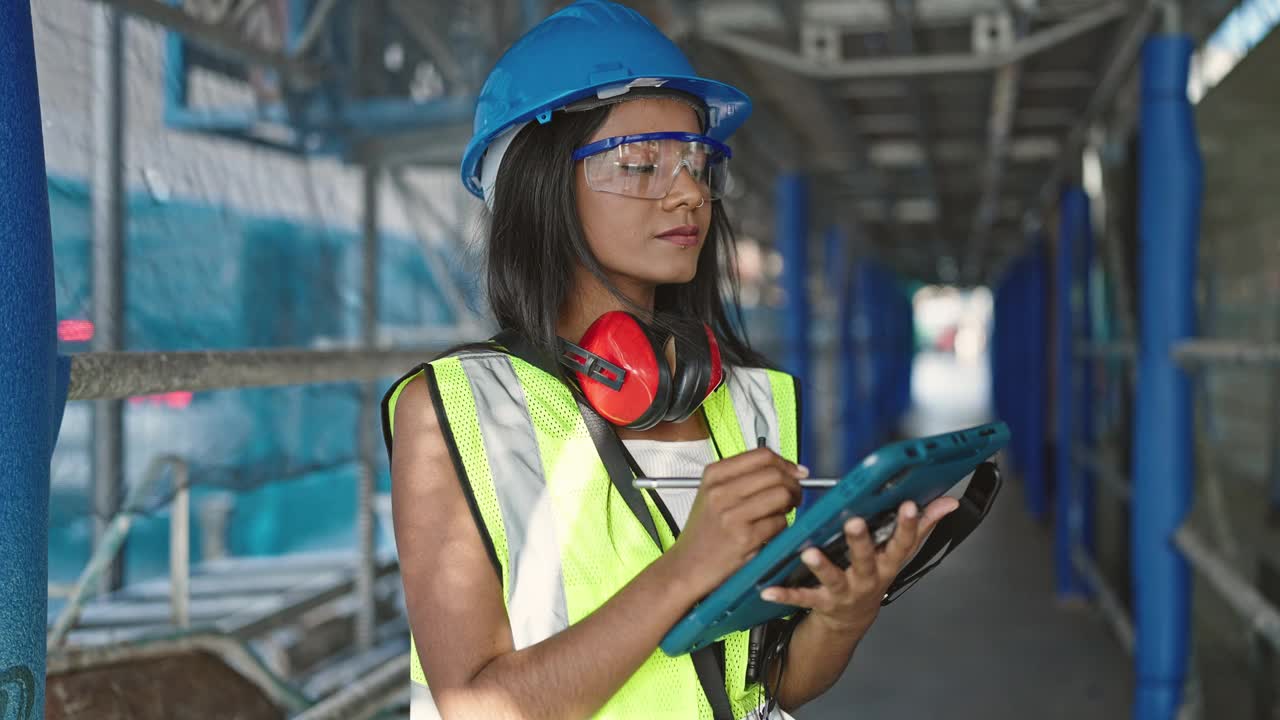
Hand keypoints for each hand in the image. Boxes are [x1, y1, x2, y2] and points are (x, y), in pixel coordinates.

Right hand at [665, 448, 806, 597]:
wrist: (688, 566)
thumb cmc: (705, 531)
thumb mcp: (713, 494)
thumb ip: (745, 477)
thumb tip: (791, 470)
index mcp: (714, 475)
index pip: (762, 455)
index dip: (786, 463)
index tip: (795, 472)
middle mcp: (721, 491)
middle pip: (775, 474)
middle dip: (793, 485)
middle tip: (793, 496)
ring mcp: (732, 515)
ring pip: (781, 495)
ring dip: (790, 504)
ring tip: (782, 513)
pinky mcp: (745, 538)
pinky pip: (780, 522)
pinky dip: (782, 526)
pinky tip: (770, 531)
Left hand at [758, 496, 959, 635]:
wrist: (850, 620)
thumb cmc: (873, 575)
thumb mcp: (898, 553)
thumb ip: (923, 526)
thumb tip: (948, 502)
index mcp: (886, 563)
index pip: (903, 542)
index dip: (909, 524)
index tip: (910, 504)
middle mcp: (867, 578)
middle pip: (866, 558)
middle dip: (861, 541)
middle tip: (854, 522)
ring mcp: (844, 592)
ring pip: (833, 578)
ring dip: (822, 566)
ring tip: (810, 553)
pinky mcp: (820, 602)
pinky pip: (801, 598)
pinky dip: (784, 594)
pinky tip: (768, 588)